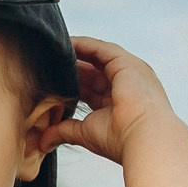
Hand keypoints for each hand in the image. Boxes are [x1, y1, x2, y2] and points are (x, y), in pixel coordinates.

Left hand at [43, 37, 174, 165]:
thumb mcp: (85, 133)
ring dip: (75, 53)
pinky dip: (83, 45)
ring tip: (52, 51)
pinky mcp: (127, 63)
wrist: (144, 138)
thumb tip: (43, 142)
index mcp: (118, 103)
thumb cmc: (120, 140)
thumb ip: (64, 131)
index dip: (69, 85)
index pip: (89, 89)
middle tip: (45, 64)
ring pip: (97, 56)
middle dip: (69, 68)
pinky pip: (101, 49)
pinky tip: (65, 43)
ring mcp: (129, 72)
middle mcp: (126, 85)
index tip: (47, 82)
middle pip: (92, 72)